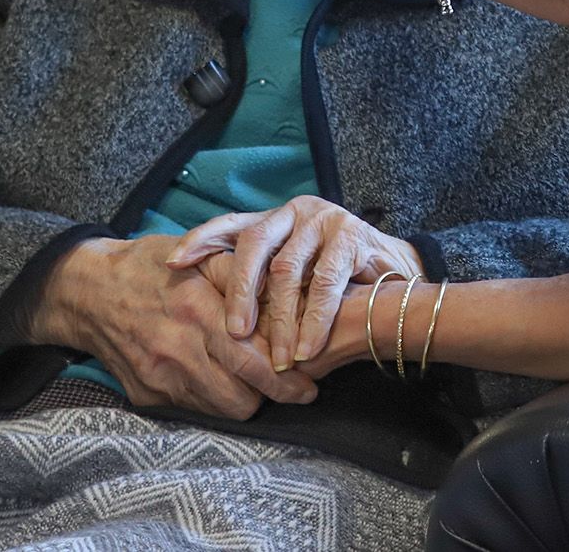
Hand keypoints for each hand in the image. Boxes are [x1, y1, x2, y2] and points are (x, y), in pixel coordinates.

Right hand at [29, 234, 316, 419]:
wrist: (88, 292)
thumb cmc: (151, 266)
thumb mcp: (198, 255)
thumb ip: (241, 274)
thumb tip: (288, 290)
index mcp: (196, 310)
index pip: (252, 358)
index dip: (286, 378)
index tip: (310, 383)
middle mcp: (178, 349)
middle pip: (241, 395)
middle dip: (276, 397)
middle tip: (299, 391)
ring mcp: (160, 377)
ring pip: (221, 409)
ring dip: (246, 399)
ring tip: (260, 383)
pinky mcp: (146, 395)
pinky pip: (194, 409)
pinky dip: (214, 399)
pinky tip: (223, 380)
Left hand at [167, 194, 423, 369]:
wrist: (396, 279)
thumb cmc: (336, 284)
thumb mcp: (293, 280)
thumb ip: (262, 286)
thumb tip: (210, 318)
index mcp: (275, 220)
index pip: (230, 224)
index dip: (200, 240)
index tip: (172, 262)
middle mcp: (296, 213)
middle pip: (253, 245)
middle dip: (239, 291)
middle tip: (234, 332)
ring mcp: (325, 221)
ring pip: (288, 268)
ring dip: (281, 318)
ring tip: (278, 356)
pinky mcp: (352, 236)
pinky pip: (326, 281)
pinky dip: (315, 319)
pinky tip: (309, 348)